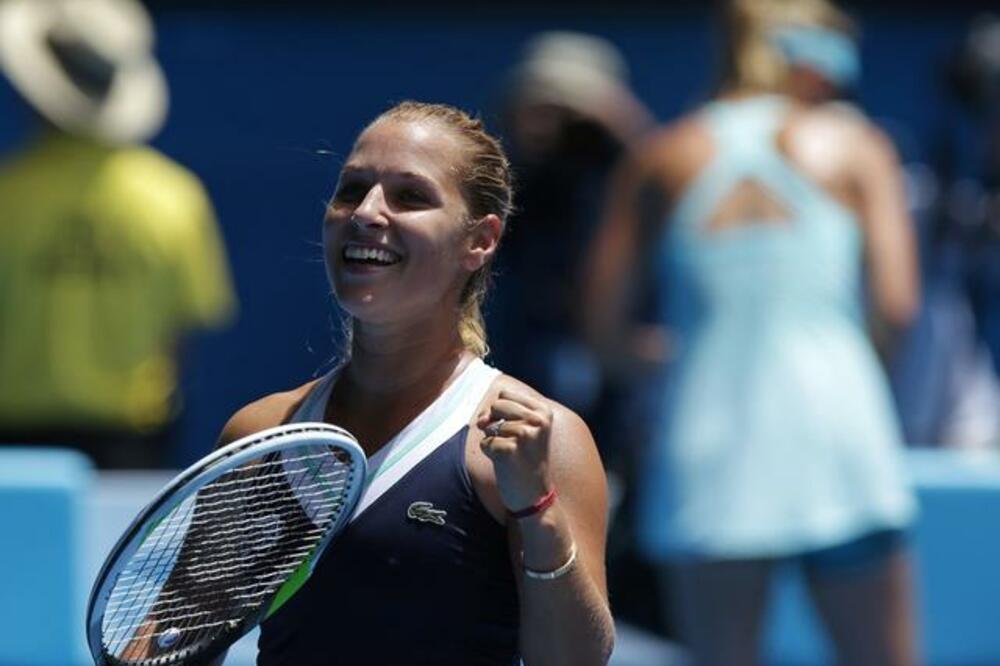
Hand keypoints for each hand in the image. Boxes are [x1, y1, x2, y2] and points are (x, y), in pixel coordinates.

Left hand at [477, 389, 554, 513]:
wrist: (534, 494)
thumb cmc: (524, 458)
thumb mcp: (521, 428)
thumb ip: (500, 414)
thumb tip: (481, 420)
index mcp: (543, 411)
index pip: (505, 394)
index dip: (498, 410)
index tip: (509, 427)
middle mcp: (538, 420)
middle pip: (496, 405)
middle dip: (494, 423)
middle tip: (510, 442)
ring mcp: (526, 434)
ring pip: (489, 425)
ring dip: (493, 440)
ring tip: (511, 454)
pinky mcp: (511, 450)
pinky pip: (485, 443)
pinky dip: (489, 453)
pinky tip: (506, 463)